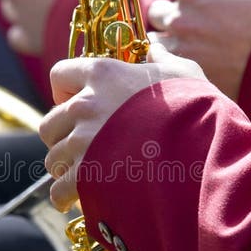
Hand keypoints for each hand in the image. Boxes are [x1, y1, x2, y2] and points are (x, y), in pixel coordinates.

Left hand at [39, 42, 204, 210]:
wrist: (200, 151)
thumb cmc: (195, 109)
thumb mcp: (184, 75)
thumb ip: (163, 61)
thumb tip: (155, 49)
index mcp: (103, 75)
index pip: (59, 75)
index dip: (64, 90)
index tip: (75, 101)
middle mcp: (85, 106)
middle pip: (50, 123)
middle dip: (62, 136)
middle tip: (81, 147)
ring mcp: (82, 143)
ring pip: (53, 159)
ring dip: (65, 168)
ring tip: (83, 176)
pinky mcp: (84, 177)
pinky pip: (58, 190)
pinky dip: (65, 197)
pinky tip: (77, 201)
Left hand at [148, 0, 250, 100]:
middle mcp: (180, 16)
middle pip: (158, 10)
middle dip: (172, 12)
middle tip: (192, 19)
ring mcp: (180, 45)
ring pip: (157, 38)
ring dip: (169, 38)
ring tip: (189, 42)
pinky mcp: (184, 71)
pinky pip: (164, 63)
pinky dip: (171, 61)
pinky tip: (187, 60)